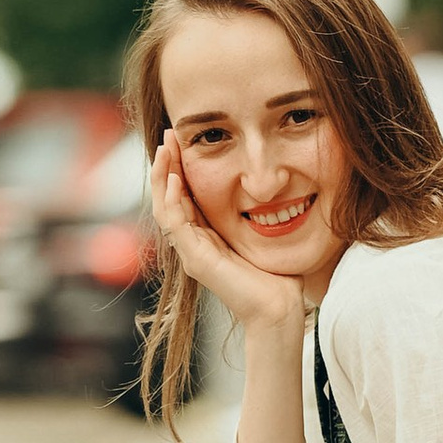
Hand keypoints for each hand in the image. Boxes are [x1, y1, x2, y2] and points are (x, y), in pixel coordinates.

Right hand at [150, 133, 308, 342]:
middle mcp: (193, 242)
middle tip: (168, 135)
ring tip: (166, 148)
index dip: (179, 166)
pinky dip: (173, 200)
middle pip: (167, 197)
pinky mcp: (196, 260)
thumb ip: (254, 209)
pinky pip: (175, 224)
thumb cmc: (277, 273)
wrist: (279, 307)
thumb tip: (265, 180)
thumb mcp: (261, 230)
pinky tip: (176, 178)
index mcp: (206, 235)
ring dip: (163, 176)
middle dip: (166, 164)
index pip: (182, 194)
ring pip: (164, 207)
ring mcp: (191, 252)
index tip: (181, 138)